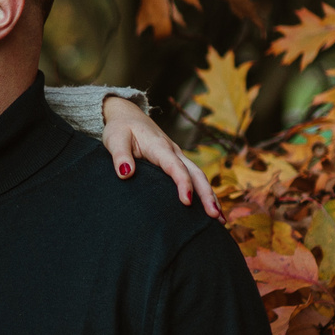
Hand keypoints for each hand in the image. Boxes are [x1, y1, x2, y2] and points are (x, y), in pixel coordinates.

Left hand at [101, 94, 220, 216]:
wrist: (128, 115)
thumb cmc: (121, 128)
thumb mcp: (115, 139)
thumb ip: (120, 156)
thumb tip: (126, 174)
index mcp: (159, 147)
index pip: (175, 167)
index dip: (183, 184)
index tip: (187, 201)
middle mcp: (173, 152)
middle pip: (196, 173)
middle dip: (207, 195)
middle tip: (215, 216)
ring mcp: (177, 157)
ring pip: (199, 176)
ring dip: (210, 196)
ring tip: (220, 219)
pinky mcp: (177, 162)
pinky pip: (194, 177)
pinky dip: (205, 192)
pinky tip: (209, 208)